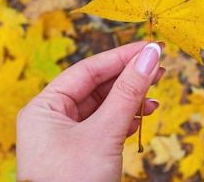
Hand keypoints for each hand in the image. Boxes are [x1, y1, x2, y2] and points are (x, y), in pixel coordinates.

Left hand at [16, 41, 163, 181]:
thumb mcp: (104, 133)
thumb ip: (128, 92)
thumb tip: (150, 55)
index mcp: (44, 107)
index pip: (87, 70)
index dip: (121, 57)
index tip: (151, 48)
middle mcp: (52, 119)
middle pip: (96, 87)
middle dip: (129, 78)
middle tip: (159, 67)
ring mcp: (65, 138)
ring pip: (103, 107)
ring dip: (130, 100)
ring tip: (155, 95)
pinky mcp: (80, 154)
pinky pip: (104, 127)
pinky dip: (125, 120)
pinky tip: (142, 117)